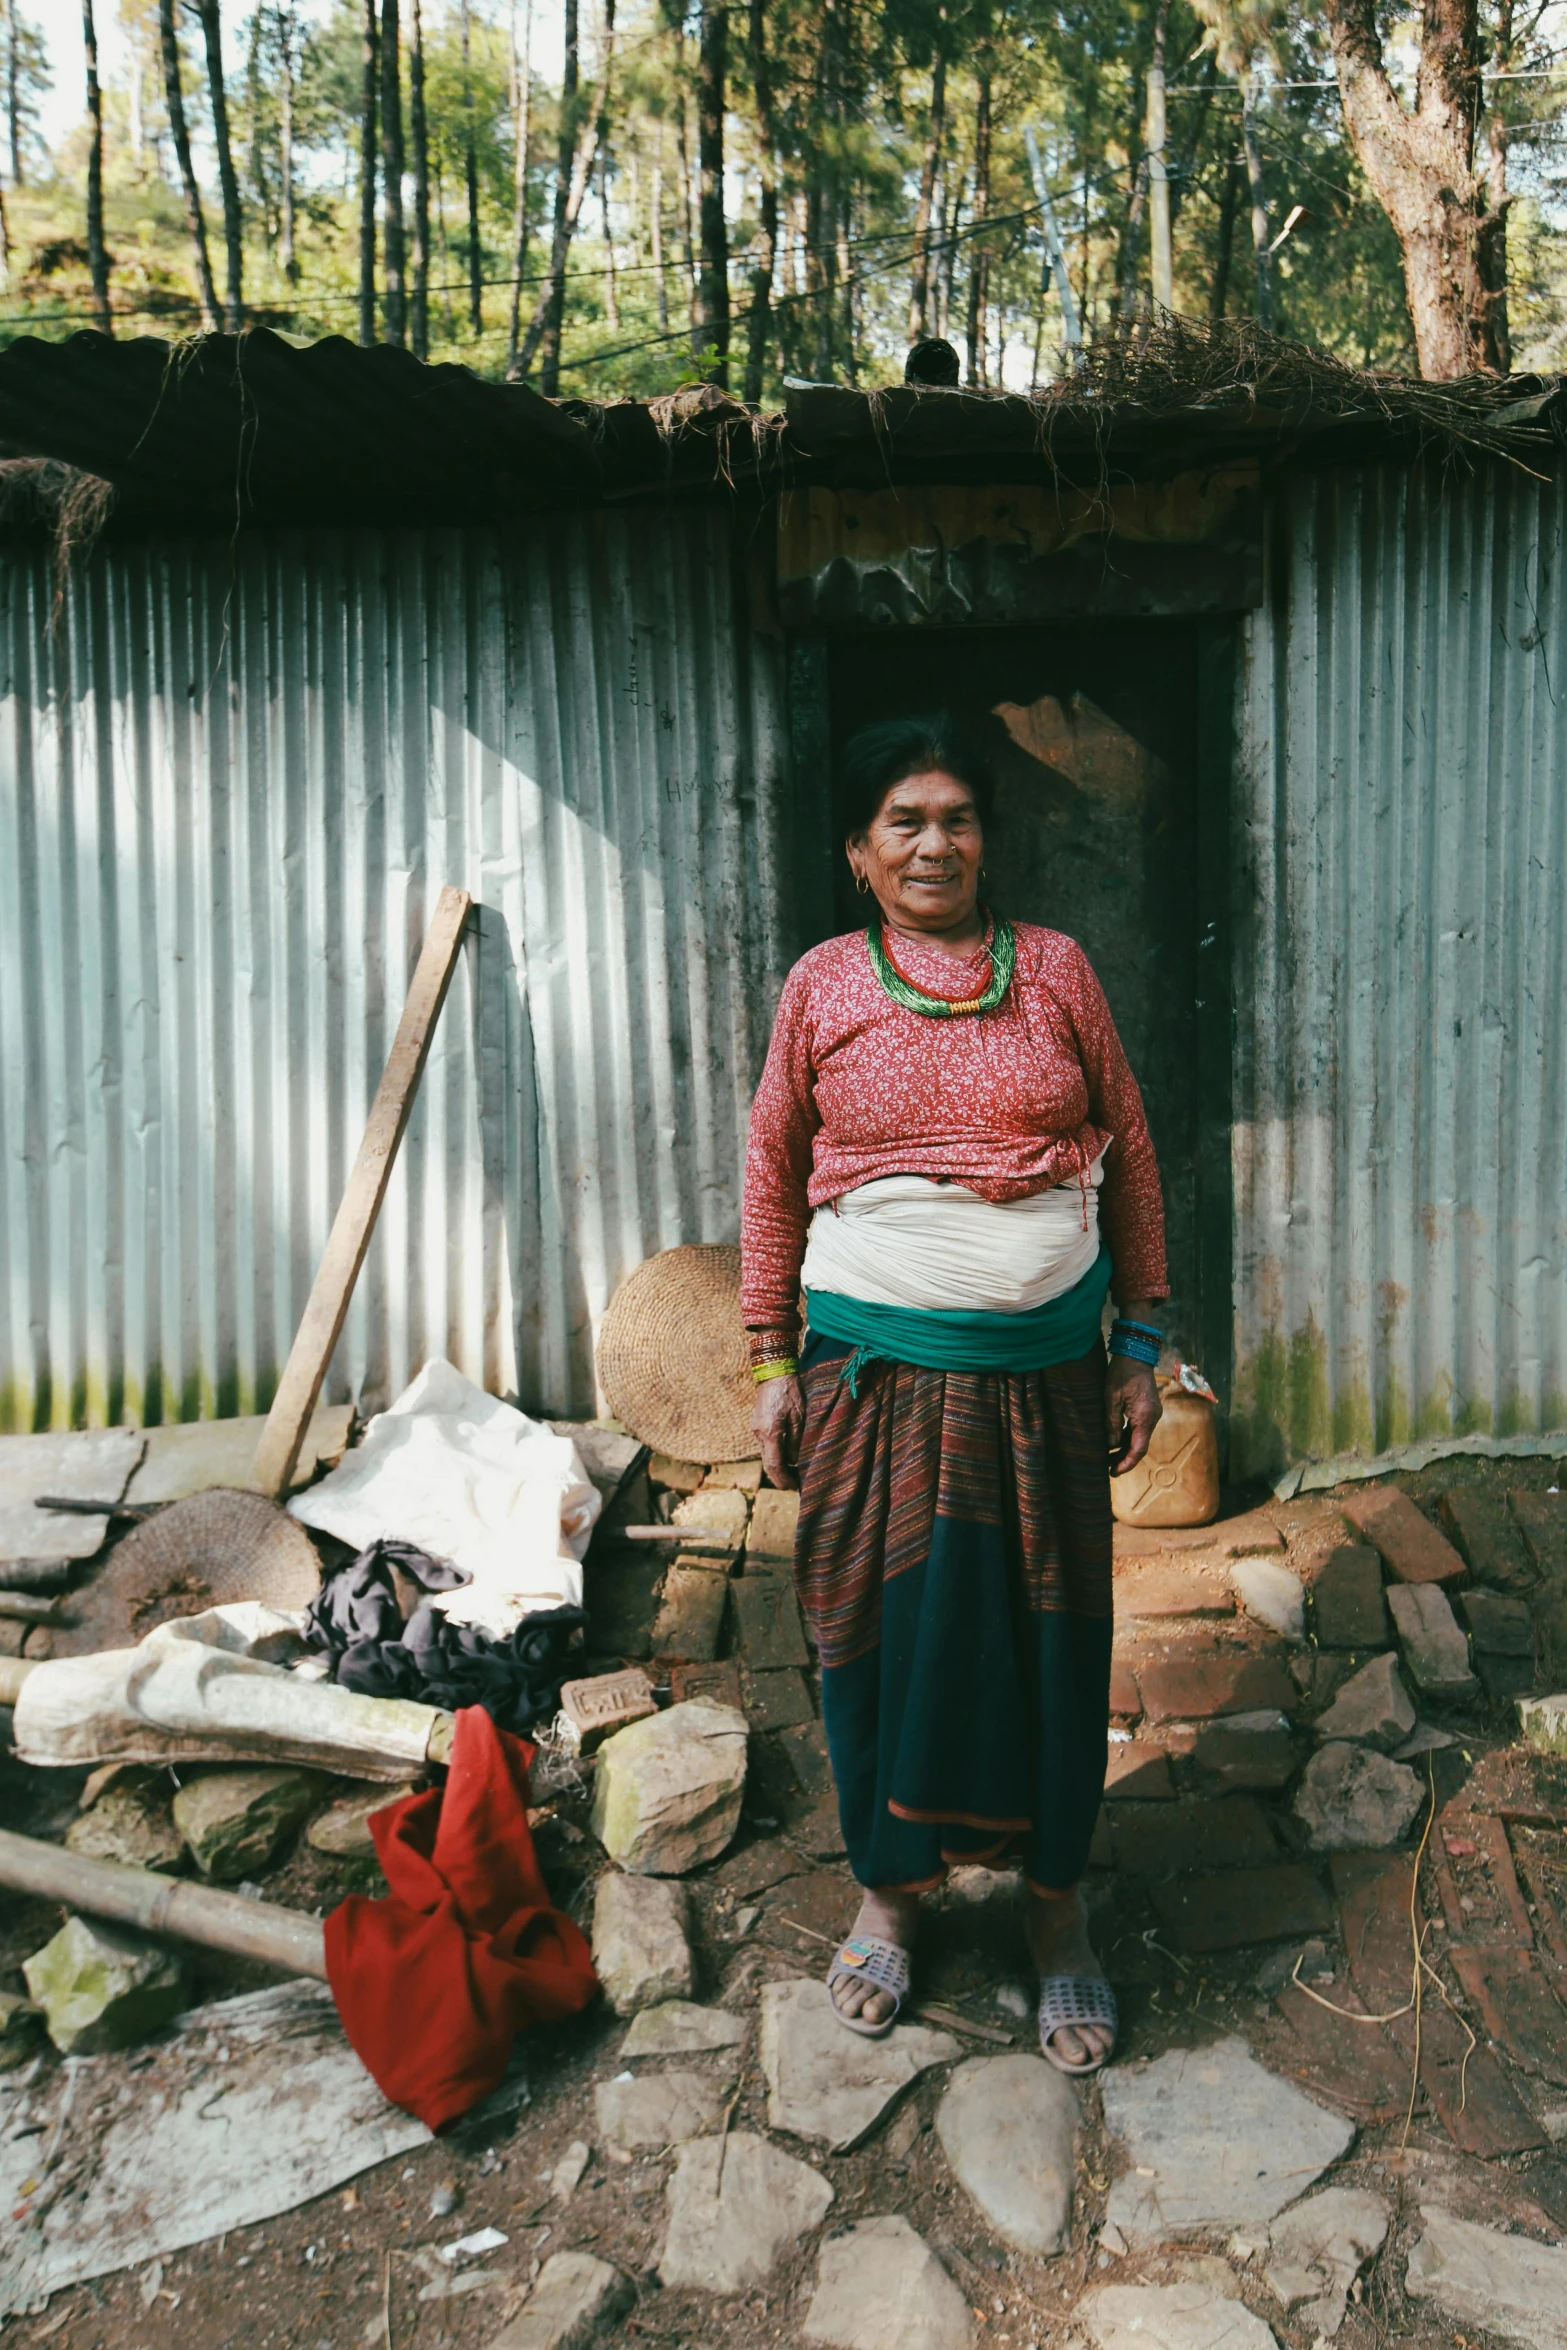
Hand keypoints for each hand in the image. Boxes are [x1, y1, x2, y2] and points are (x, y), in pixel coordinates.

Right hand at [753, 1373, 805, 1490]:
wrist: (773, 1371)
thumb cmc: (790, 1391)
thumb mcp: (799, 1416)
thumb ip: (796, 1440)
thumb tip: (795, 1461)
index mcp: (770, 1432)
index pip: (774, 1465)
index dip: (784, 1480)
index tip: (794, 1487)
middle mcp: (759, 1433)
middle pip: (768, 1463)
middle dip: (781, 1476)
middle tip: (796, 1484)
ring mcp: (756, 1428)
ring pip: (766, 1455)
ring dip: (778, 1465)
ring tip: (794, 1471)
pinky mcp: (757, 1424)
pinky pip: (765, 1445)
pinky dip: (775, 1454)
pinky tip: (787, 1455)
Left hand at [1106, 1358, 1160, 1475]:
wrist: (1136, 1354)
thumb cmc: (1121, 1373)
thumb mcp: (1111, 1398)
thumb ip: (1111, 1422)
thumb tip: (1112, 1445)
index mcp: (1144, 1417)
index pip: (1138, 1449)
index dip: (1126, 1463)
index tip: (1114, 1473)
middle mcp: (1152, 1418)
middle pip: (1140, 1446)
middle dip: (1125, 1459)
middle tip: (1108, 1470)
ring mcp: (1152, 1414)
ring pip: (1139, 1439)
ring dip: (1126, 1449)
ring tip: (1108, 1459)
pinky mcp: (1148, 1410)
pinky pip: (1139, 1429)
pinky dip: (1128, 1438)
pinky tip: (1115, 1443)